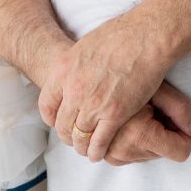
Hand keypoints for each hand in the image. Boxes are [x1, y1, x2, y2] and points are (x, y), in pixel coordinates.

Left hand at [38, 14, 187, 160]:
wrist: (143, 37)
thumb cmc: (119, 36)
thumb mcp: (83, 47)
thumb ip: (74, 67)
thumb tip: (73, 75)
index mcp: (62, 71)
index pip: (46, 105)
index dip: (52, 119)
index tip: (58, 123)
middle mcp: (73, 90)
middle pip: (62, 124)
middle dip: (67, 135)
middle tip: (74, 139)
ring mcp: (93, 104)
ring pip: (79, 136)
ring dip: (81, 146)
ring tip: (85, 150)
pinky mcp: (114, 114)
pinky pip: (99, 141)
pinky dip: (97, 151)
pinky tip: (98, 154)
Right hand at [102, 84, 190, 165]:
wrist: (94, 77)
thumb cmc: (129, 77)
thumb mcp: (159, 89)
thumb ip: (181, 110)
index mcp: (138, 135)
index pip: (180, 151)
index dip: (181, 134)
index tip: (172, 117)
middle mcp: (122, 151)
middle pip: (164, 153)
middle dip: (162, 134)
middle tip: (150, 111)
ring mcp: (111, 155)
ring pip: (148, 155)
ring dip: (148, 138)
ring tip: (136, 115)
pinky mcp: (104, 155)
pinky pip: (132, 154)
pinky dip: (134, 141)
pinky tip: (126, 122)